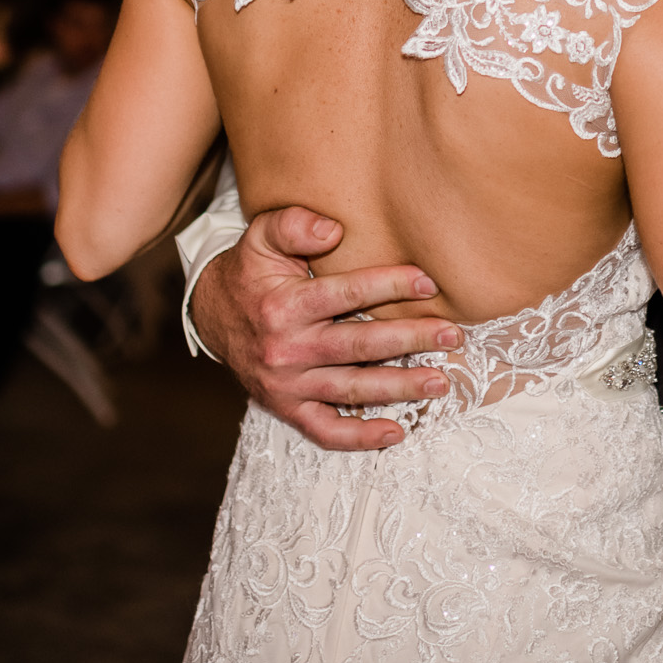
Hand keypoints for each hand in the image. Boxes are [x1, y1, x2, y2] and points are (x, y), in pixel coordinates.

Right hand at [189, 206, 464, 450]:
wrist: (211, 317)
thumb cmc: (249, 272)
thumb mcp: (261, 237)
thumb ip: (293, 225)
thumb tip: (334, 230)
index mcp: (284, 306)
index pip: (346, 294)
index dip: (390, 286)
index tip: (429, 282)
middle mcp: (286, 349)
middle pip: (360, 346)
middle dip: (411, 339)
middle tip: (451, 334)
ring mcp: (287, 385)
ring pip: (353, 389)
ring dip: (400, 388)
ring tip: (440, 382)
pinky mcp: (287, 408)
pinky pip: (326, 430)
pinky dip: (360, 437)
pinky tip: (397, 432)